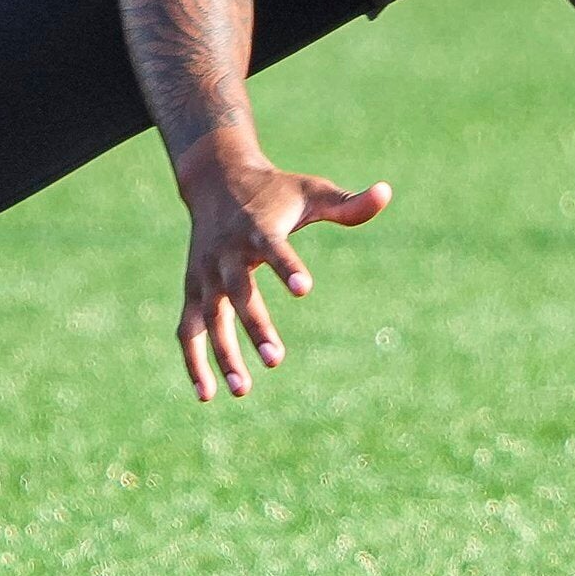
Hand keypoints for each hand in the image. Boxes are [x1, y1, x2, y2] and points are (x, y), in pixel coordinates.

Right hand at [168, 131, 389, 400]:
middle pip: (239, 292)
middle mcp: (226, 254)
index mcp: (258, 229)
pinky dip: (193, 361)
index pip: (273, 249)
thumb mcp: (311, 191)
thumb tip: (386, 193)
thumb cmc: (274, 191)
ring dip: (223, 354)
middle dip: (256, 326)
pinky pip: (188, 330)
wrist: (215, 180)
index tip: (305, 288)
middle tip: (277, 359)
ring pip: (210, 318)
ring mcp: (205, 275)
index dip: (287, 267)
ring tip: (244, 390)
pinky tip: (207, 395)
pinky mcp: (192, 290)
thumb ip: (348, 204)